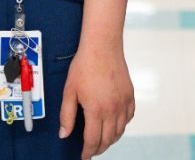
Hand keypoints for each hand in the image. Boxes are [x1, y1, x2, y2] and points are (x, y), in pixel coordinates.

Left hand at [59, 41, 134, 158]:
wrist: (102, 46)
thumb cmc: (84, 65)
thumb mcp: (69, 90)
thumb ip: (67, 115)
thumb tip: (64, 134)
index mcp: (96, 110)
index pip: (93, 140)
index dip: (88, 152)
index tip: (84, 157)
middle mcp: (113, 109)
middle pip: (108, 139)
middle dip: (99, 148)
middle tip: (91, 150)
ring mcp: (123, 102)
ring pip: (120, 131)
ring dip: (111, 139)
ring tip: (102, 140)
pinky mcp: (130, 95)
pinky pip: (129, 117)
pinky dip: (122, 125)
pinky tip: (115, 124)